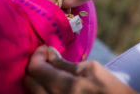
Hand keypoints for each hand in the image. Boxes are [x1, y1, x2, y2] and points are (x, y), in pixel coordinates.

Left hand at [24, 45, 138, 93]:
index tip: (45, 50)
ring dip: (36, 79)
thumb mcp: (91, 69)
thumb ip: (65, 63)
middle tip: (47, 60)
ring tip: (48, 72)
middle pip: (29, 82)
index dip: (37, 55)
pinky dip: (41, 90)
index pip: (35, 69)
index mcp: (66, 86)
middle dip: (35, 67)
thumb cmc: (110, 87)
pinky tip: (50, 83)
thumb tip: (48, 52)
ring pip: (32, 93)